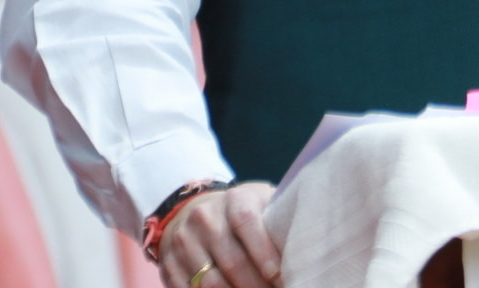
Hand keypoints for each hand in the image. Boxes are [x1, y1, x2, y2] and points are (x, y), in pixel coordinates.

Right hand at [158, 183, 281, 287]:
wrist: (196, 209)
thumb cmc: (243, 212)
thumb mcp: (261, 203)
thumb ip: (279, 218)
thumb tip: (310, 240)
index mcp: (233, 199)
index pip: (246, 222)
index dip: (262, 250)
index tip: (277, 274)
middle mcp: (205, 217)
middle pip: (230, 260)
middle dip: (254, 285)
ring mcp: (184, 240)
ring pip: (209, 281)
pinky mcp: (168, 261)